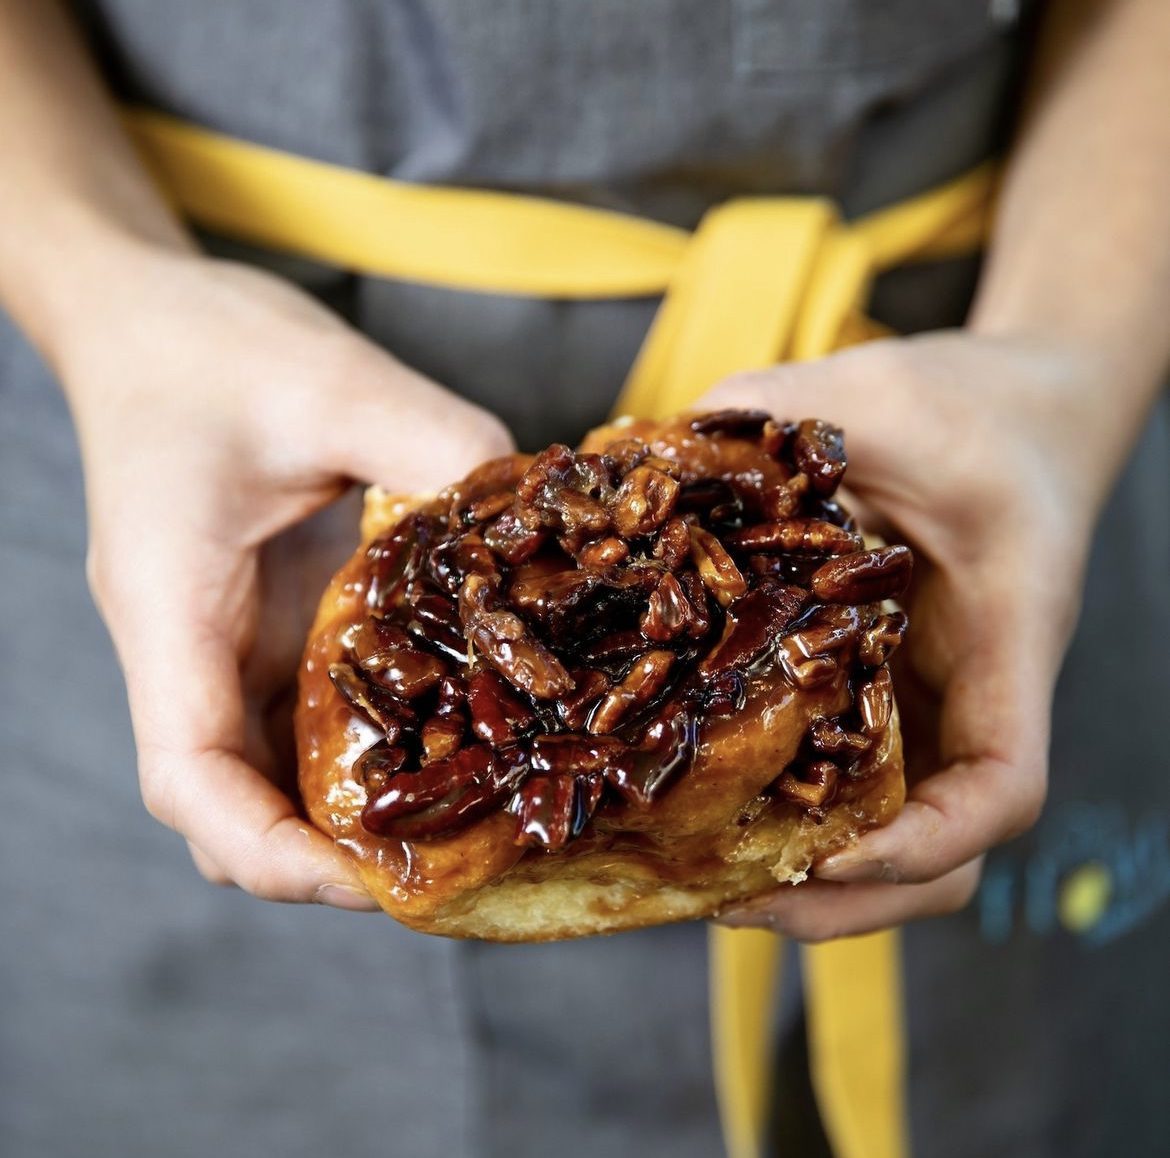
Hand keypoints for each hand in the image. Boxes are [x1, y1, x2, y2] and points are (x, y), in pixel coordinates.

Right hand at [61, 247, 512, 907]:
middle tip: (440, 864)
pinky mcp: (264, 622)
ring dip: (344, 812)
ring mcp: (227, 642)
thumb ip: (438, 444)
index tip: (369, 880)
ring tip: (452, 819)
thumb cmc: (208, 347)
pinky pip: (303, 715)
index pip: (190, 778)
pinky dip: (361, 749)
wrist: (148, 319)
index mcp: (172, 608)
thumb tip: (536, 519)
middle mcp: (193, 647)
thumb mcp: (334, 382)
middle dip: (321, 857)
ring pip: (269, 773)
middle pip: (232, 806)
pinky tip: (441, 732)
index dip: (272, 855)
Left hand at [706, 330, 1111, 939]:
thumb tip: (637, 453)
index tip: (829, 860)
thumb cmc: (966, 404)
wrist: (1011, 414)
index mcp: (1004, 638)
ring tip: (694, 880)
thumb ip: (769, 413)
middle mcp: (964, 694)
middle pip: (937, 857)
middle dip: (836, 900)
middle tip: (719, 897)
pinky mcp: (878, 691)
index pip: (1001, 785)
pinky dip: (782, 811)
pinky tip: (698, 800)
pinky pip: (842, 776)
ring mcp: (923, 704)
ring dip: (803, 880)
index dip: (923, 844)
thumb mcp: (874, 391)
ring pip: (886, 832)